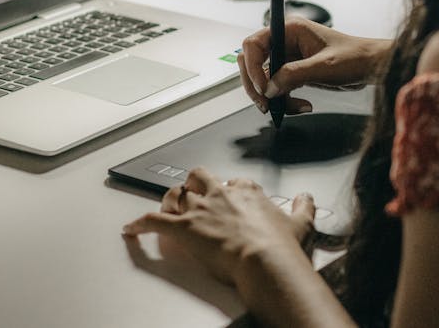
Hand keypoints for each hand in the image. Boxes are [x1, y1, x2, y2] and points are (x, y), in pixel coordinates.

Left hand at [123, 168, 315, 285]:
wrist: (264, 261)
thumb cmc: (280, 246)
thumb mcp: (301, 223)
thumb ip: (304, 207)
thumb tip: (307, 198)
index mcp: (247, 192)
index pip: (232, 182)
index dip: (228, 188)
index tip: (229, 195)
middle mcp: (221, 195)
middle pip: (199, 177)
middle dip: (194, 183)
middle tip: (192, 191)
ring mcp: (201, 210)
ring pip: (176, 194)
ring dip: (169, 200)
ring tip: (165, 206)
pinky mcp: (184, 228)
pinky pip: (154, 221)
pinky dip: (140, 224)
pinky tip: (131, 228)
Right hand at [238, 17, 390, 113]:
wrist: (371, 67)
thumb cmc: (354, 57)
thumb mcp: (323, 66)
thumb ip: (293, 75)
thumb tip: (269, 88)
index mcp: (289, 30)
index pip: (253, 45)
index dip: (252, 67)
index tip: (263, 88)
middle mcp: (285, 41)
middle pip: (253, 63)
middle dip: (257, 86)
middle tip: (266, 105)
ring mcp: (289, 57)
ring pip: (264, 79)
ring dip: (272, 97)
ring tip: (288, 109)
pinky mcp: (294, 72)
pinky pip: (278, 88)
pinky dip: (284, 101)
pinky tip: (302, 106)